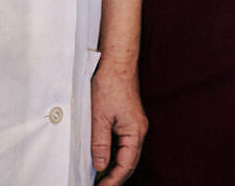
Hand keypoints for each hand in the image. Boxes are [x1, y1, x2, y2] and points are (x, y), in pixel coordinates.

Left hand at [90, 59, 146, 183]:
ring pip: (125, 153)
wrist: (116, 61)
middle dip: (113, 177)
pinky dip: (112, 153)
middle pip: (128, 162)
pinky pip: (122, 142)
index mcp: (135, 132)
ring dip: (112, 165)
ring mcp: (133, 125)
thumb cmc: (110, 83)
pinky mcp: (127, 119)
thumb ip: (100, 144)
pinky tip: (101, 157)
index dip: (113, 180)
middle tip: (97, 185)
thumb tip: (100, 166)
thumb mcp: (99, 117)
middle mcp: (138, 131)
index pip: (126, 166)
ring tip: (96, 176)